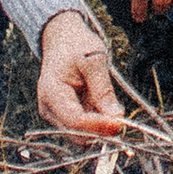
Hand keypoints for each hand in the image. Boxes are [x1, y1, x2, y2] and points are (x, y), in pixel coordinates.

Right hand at [39, 10, 126, 138]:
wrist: (62, 38)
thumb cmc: (76, 44)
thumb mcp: (94, 59)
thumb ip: (103, 89)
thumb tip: (117, 117)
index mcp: (51, 92)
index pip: (75, 120)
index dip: (99, 125)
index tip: (121, 123)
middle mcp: (49, 109)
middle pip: (77, 133)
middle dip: (100, 129)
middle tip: (122, 115)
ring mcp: (55, 115)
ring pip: (81, 134)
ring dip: (99, 126)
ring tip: (110, 103)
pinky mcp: (64, 116)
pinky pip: (83, 128)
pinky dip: (97, 121)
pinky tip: (104, 105)